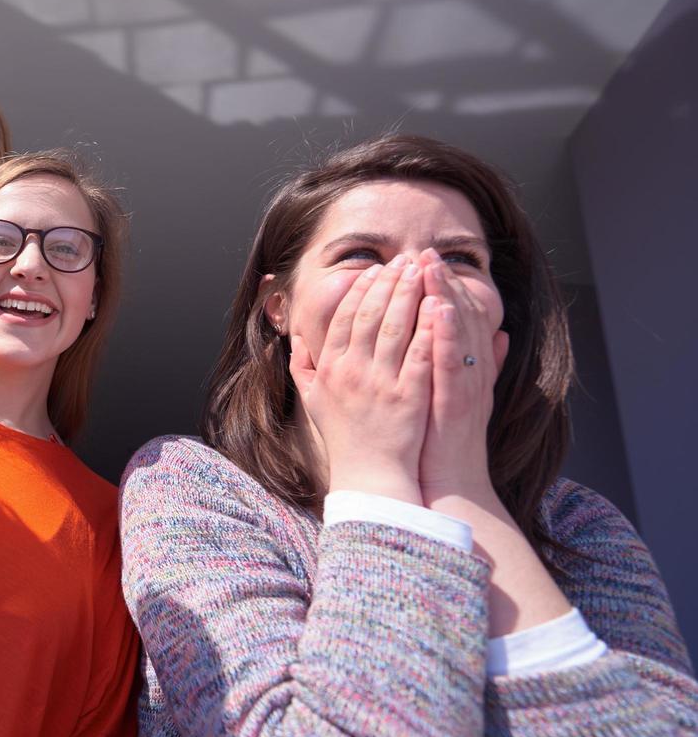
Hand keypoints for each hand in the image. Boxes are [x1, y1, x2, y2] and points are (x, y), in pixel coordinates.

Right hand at [288, 254, 436, 503]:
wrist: (369, 476)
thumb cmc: (344, 439)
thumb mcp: (313, 401)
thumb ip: (302, 366)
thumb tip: (296, 337)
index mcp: (331, 369)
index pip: (344, 318)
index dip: (361, 290)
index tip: (375, 271)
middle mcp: (353, 371)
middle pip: (371, 315)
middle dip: (389, 282)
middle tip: (404, 260)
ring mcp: (381, 383)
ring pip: (396, 327)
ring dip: (410, 294)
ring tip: (423, 272)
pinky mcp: (409, 396)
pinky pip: (421, 354)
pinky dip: (431, 327)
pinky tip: (441, 306)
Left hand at [416, 250, 509, 499]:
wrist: (450, 485)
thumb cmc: (440, 441)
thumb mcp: (452, 396)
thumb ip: (469, 366)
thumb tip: (499, 336)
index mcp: (465, 370)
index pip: (457, 317)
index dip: (444, 286)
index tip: (425, 260)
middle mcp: (470, 372)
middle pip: (459, 316)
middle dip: (442, 282)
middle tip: (425, 252)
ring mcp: (465, 385)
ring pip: (458, 332)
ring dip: (445, 296)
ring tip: (430, 268)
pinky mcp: (456, 401)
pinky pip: (452, 362)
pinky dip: (447, 335)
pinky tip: (438, 310)